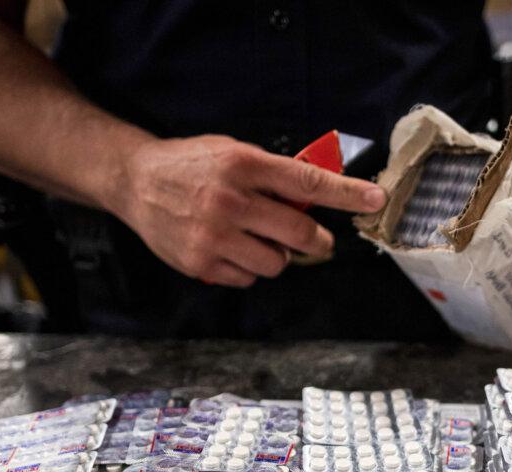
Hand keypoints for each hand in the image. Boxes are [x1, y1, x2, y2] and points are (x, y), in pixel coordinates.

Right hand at [114, 135, 385, 286]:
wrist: (136, 182)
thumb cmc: (193, 165)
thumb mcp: (234, 153)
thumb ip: (273, 174)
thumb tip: (319, 197)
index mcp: (244, 165)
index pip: (308, 183)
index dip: (347, 194)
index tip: (375, 199)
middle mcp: (230, 201)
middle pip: (299, 234)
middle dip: (316, 241)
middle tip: (317, 241)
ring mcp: (213, 235)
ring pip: (277, 264)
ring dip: (278, 256)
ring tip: (257, 239)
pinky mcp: (200, 262)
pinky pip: (248, 278)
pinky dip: (248, 268)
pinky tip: (231, 249)